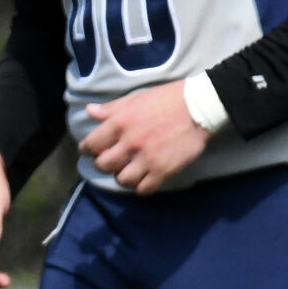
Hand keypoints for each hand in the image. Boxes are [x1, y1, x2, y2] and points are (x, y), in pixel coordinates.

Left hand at [81, 80, 208, 193]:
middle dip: (103, 164)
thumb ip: (110, 109)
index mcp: (119, 124)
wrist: (199, 107)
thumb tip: (89, 111)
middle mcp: (130, 143)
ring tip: (128, 169)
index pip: (91, 145)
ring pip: (122, 180)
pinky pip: (143, 189)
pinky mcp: (164, 170)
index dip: (89, 149)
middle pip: (103, 165)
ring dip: (122, 176)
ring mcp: (147, 159)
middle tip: (111, 160)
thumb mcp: (134, 99)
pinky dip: (140, 186)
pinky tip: (143, 178)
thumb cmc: (165, 99)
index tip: (93, 150)